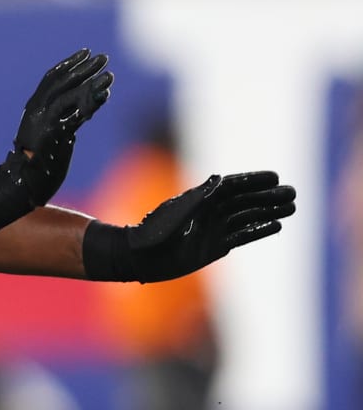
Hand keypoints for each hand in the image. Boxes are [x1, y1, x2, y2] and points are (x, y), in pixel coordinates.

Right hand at [0, 49, 114, 228]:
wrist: (23, 183)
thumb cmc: (39, 162)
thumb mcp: (53, 133)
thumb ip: (66, 118)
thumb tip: (86, 107)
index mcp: (34, 107)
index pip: (51, 78)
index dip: (69, 64)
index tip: (86, 53)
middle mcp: (36, 110)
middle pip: (61, 82)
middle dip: (83, 68)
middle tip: (103, 57)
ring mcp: (43, 122)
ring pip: (67, 94)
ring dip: (90, 83)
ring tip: (109, 74)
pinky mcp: (53, 135)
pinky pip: (74, 115)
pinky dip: (90, 105)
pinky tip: (104, 95)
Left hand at [84, 171, 296, 282]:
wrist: (142, 258)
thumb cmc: (154, 234)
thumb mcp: (176, 214)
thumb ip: (198, 199)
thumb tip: (219, 179)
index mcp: (200, 198)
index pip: (233, 186)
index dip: (254, 181)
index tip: (275, 177)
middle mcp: (209, 211)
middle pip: (245, 200)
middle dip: (268, 196)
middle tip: (293, 192)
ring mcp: (213, 228)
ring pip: (247, 217)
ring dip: (268, 212)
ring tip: (291, 207)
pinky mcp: (216, 246)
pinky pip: (242, 236)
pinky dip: (259, 230)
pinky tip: (277, 226)